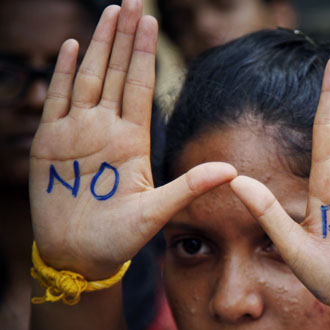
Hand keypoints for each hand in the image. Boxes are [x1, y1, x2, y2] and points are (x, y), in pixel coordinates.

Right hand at [29, 0, 235, 278]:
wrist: (80, 256)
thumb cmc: (119, 238)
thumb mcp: (157, 211)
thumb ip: (190, 187)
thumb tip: (232, 171)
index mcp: (132, 141)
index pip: (140, 87)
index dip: (143, 55)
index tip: (150, 23)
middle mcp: (107, 130)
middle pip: (116, 73)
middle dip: (124, 38)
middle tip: (132, 1)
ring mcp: (77, 133)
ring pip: (89, 78)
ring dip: (99, 46)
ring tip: (109, 13)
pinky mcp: (49, 143)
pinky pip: (58, 101)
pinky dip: (64, 73)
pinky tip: (73, 47)